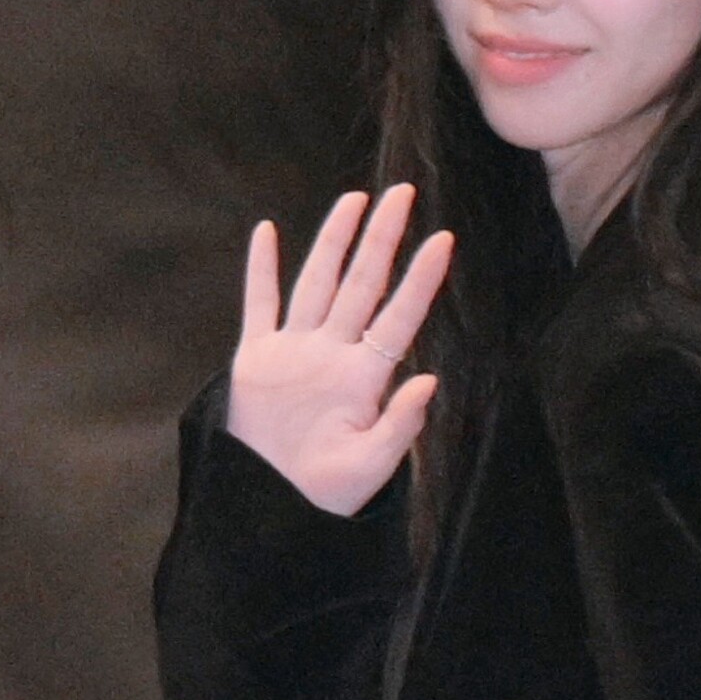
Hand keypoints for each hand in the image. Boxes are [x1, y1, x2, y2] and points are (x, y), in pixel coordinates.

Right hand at [226, 185, 453, 515]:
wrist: (271, 508)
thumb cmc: (327, 493)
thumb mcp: (371, 467)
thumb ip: (401, 426)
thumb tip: (430, 383)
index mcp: (363, 378)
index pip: (398, 316)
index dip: (421, 279)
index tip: (444, 240)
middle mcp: (332, 354)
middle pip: (361, 283)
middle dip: (382, 238)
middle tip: (403, 192)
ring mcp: (294, 352)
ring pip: (316, 282)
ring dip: (334, 241)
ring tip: (354, 199)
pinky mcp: (256, 360)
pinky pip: (259, 306)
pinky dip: (262, 270)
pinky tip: (268, 233)